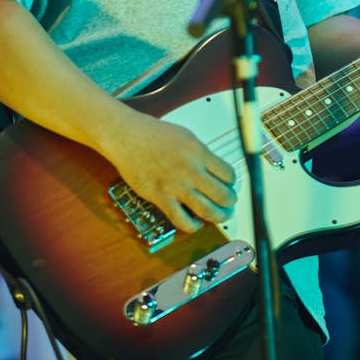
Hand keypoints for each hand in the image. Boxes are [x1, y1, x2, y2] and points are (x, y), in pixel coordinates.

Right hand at [108, 110, 236, 232]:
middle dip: (230, 202)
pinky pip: (183, 221)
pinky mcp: (161, 198)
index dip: (232, 182)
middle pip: (223, 195)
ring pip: (208, 211)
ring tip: (219, 215)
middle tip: (230, 203)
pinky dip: (193, 225)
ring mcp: (176, 186)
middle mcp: (190, 170)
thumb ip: (201, 154)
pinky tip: (195, 222)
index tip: (230, 185)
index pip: (229, 174)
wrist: (127, 136)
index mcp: (198, 152)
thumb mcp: (185, 136)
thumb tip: (214, 170)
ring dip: (218, 216)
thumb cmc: (152, 134)